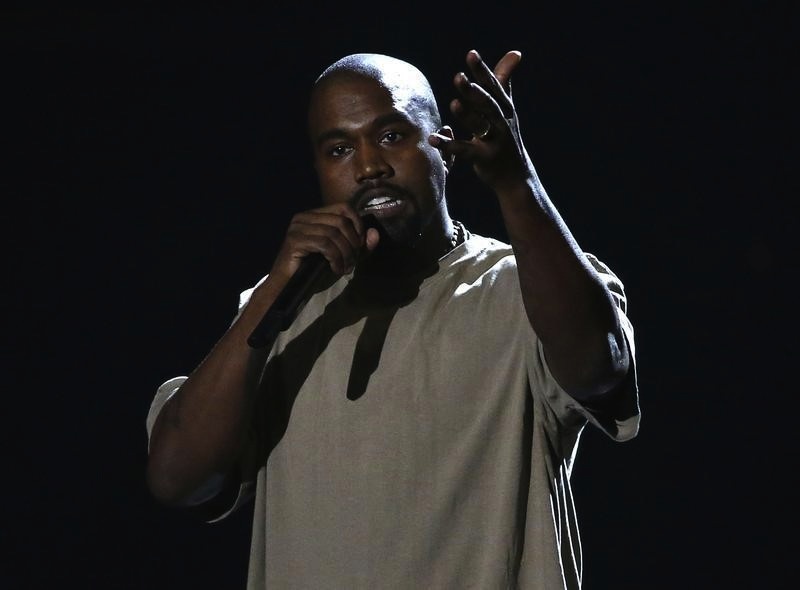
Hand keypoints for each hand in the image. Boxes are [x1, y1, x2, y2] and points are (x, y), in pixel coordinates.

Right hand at [271, 203, 379, 278]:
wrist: (289, 286)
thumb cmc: (314, 271)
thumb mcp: (343, 256)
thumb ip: (360, 246)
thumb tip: (375, 233)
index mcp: (315, 215)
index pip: (344, 207)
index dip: (357, 224)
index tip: (360, 245)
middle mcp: (304, 216)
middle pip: (341, 221)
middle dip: (352, 243)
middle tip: (352, 262)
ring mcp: (298, 227)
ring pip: (334, 233)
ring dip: (345, 254)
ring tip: (345, 268)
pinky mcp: (295, 240)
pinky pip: (325, 244)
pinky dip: (335, 258)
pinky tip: (335, 269)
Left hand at [430, 49, 533, 191]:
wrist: (516, 176)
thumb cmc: (506, 138)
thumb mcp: (507, 109)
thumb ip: (504, 82)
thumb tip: (515, 53)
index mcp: (505, 108)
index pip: (493, 86)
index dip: (482, 70)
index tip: (471, 54)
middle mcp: (503, 123)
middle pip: (488, 104)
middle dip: (474, 91)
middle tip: (459, 78)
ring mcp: (496, 142)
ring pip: (481, 126)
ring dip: (467, 115)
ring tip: (453, 103)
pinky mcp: (485, 159)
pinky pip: (465, 151)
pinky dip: (449, 145)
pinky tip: (432, 139)